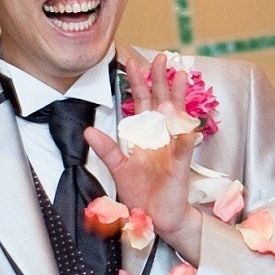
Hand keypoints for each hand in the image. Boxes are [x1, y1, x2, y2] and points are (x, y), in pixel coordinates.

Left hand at [86, 53, 201, 259]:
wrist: (158, 217)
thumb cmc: (141, 192)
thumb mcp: (119, 168)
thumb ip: (106, 149)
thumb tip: (89, 130)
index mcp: (145, 135)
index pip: (142, 102)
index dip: (138, 83)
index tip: (133, 62)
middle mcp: (161, 137)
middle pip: (161, 101)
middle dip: (160, 79)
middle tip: (160, 57)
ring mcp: (172, 149)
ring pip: (177, 118)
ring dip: (178, 98)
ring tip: (179, 77)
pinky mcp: (180, 166)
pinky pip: (183, 149)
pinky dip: (185, 137)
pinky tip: (186, 124)